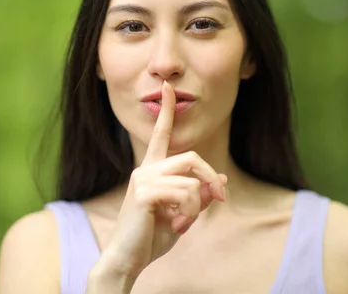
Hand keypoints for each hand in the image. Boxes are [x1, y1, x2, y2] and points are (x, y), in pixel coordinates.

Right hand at [95, 80, 226, 281]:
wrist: (127, 259)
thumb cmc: (151, 237)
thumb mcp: (183, 215)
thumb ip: (199, 197)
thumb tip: (220, 180)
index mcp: (152, 171)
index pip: (161, 134)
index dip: (166, 110)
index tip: (168, 88)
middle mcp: (146, 169)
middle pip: (192, 157)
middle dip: (211, 177)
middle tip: (220, 199)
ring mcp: (143, 179)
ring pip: (191, 181)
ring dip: (197, 207)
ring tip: (183, 223)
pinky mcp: (145, 192)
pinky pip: (185, 195)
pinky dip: (189, 214)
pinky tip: (175, 226)